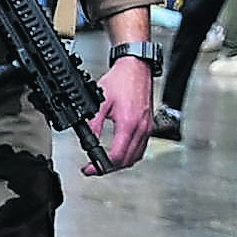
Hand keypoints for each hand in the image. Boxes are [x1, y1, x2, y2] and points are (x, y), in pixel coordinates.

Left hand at [89, 52, 158, 171]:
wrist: (136, 68)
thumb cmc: (121, 80)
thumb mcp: (100, 101)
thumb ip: (93, 123)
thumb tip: (87, 140)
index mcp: (128, 123)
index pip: (116, 156)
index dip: (101, 166)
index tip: (90, 168)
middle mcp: (141, 128)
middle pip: (127, 161)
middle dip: (109, 168)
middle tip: (95, 168)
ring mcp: (147, 128)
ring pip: (136, 157)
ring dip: (121, 164)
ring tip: (106, 163)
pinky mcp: (149, 126)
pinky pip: (141, 149)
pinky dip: (131, 156)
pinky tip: (122, 153)